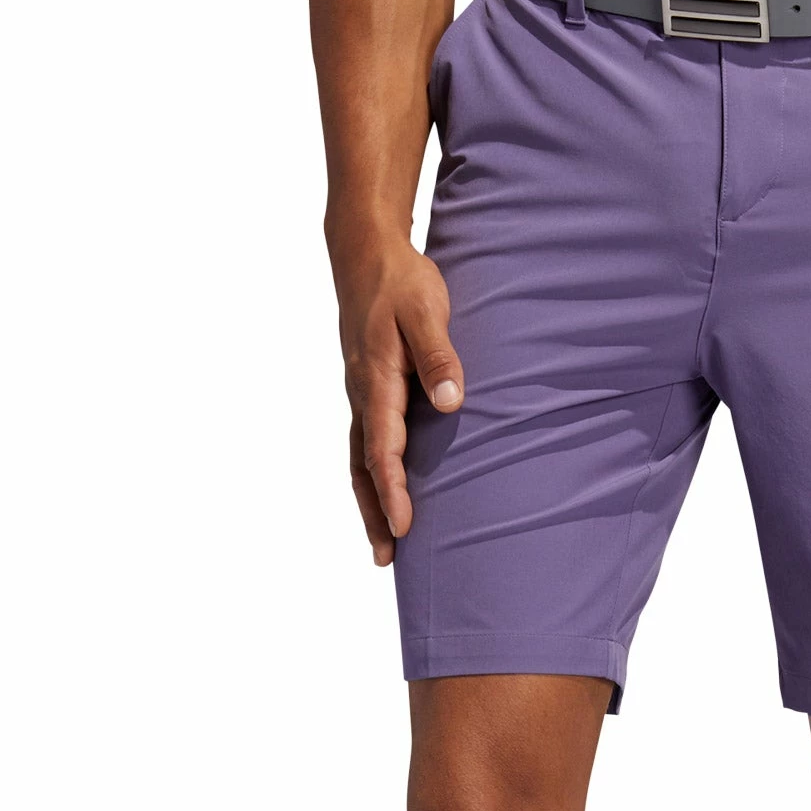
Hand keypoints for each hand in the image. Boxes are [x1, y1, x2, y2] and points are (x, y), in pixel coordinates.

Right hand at [331, 236, 463, 565]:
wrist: (365, 253)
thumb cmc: (401, 281)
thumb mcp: (426, 310)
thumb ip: (438, 356)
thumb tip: (451, 402)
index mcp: (377, 380)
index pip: (383, 448)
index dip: (393, 490)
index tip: (404, 525)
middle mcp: (362, 394)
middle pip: (362, 467)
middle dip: (374, 513)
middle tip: (386, 558)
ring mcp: (361, 395)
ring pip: (359, 460)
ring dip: (370, 502)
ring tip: (383, 544)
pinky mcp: (367, 390)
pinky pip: (364, 443)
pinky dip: (371, 476)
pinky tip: (385, 495)